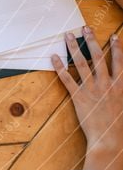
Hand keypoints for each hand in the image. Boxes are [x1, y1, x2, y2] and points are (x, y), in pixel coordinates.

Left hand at [53, 29, 122, 169]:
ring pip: (82, 64)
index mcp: (120, 86)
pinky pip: (67, 79)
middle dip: (92, 41)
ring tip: (69, 36)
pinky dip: (60, 68)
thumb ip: (122, 90)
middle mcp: (106, 84)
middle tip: (86, 28)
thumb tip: (122, 80)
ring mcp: (92, 90)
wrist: (108, 140)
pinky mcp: (79, 98)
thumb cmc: (119, 126)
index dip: (117, 48)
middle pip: (98, 57)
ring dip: (74, 48)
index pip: (119, 62)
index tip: (114, 36)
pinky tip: (54, 58)